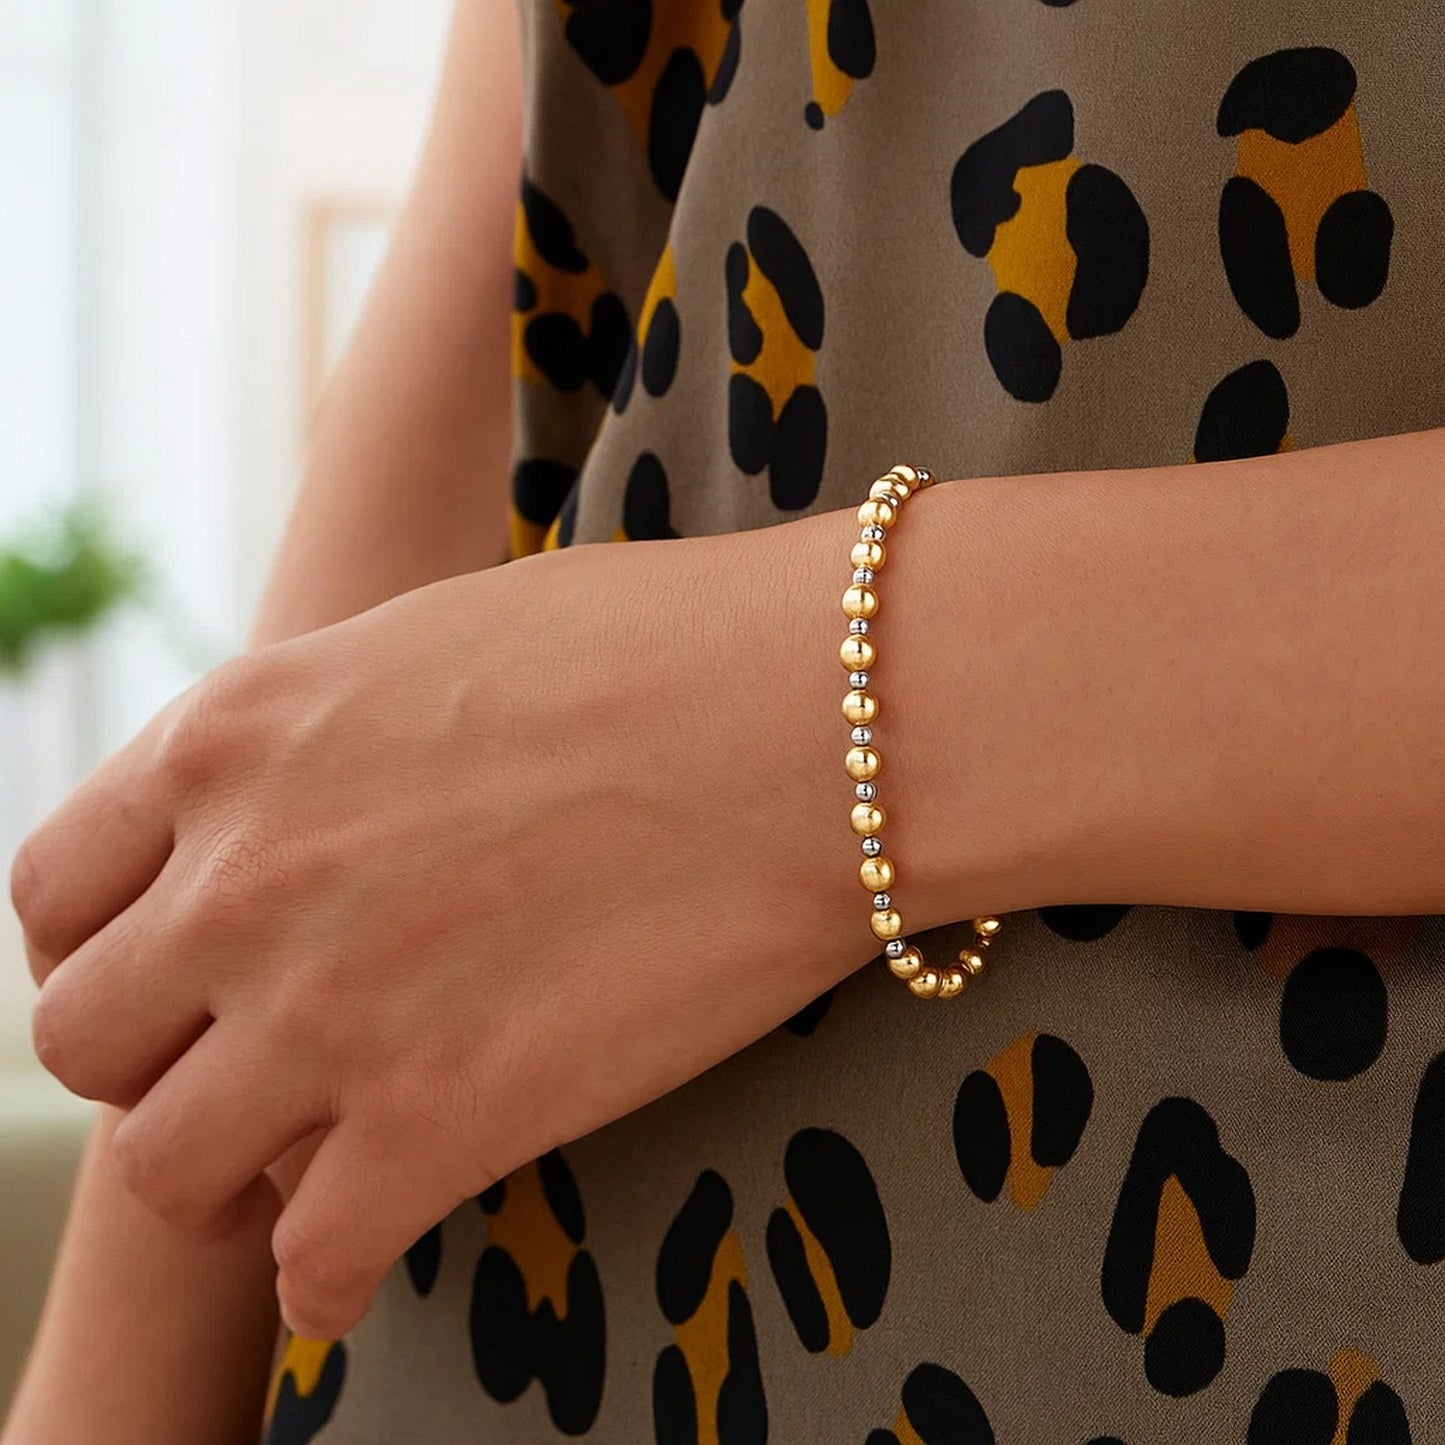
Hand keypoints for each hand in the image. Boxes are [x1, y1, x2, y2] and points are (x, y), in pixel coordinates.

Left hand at [11, 520, 872, 1338]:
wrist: (814, 716)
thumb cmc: (662, 647)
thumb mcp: (433, 639)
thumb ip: (328, 733)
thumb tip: (321, 790)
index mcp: (235, 739)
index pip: (52, 890)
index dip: (100, 948)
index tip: (176, 974)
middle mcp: (243, 880)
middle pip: (86, 1040)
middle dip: (157, 1062)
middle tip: (245, 1068)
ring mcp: (327, 1011)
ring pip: (167, 1169)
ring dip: (225, 1178)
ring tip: (303, 1166)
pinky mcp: (442, 1124)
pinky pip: (310, 1263)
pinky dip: (327, 1271)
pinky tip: (378, 1239)